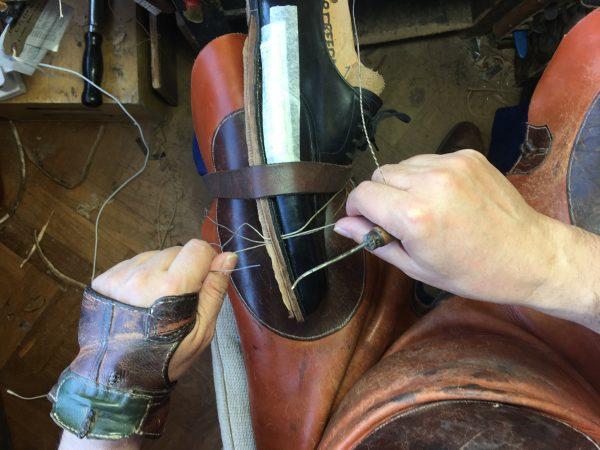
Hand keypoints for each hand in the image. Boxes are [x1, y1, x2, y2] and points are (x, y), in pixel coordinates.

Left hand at [91, 239, 236, 380]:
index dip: (206, 261)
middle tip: (178, 299)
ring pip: (154, 255)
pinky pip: (133, 264)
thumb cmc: (167, 357)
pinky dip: (141, 275)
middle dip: (183, 268)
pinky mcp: (103, 278)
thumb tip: (228, 256)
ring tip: (156, 301)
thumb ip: (215, 290)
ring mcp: (120, 276)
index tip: (203, 280)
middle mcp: (144, 274)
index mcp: (172, 286)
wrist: (117, 378)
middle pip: (176, 251)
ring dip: (161, 270)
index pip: (197, 248)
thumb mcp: (201, 330)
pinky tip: (139, 300)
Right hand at [335, 150, 558, 306]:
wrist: (529, 254)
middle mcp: (430, 182)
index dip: (358, 209)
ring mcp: (451, 164)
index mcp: (414, 215)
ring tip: (426, 208)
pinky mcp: (467, 155)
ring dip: (403, 184)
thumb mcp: (416, 266)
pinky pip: (428, 159)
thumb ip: (374, 241)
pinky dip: (426, 176)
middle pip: (379, 174)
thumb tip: (342, 225)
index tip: (368, 222)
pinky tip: (445, 197)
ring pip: (402, 165)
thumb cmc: (472, 272)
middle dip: (381, 196)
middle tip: (401, 220)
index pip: (362, 194)